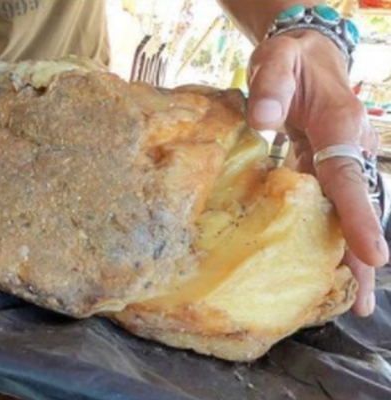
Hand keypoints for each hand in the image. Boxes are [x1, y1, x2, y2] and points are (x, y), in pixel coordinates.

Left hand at [246, 29, 387, 316]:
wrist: (306, 54)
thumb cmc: (292, 59)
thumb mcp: (278, 61)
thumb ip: (270, 88)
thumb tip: (260, 123)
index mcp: (339, 125)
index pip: (348, 177)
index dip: (359, 218)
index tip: (373, 256)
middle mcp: (347, 147)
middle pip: (357, 206)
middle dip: (361, 254)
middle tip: (362, 302)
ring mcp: (339, 158)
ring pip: (347, 211)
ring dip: (349, 253)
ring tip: (352, 300)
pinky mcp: (323, 165)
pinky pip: (329, 203)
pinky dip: (330, 233)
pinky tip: (324, 261)